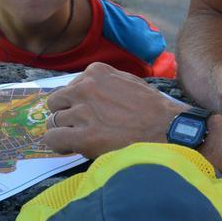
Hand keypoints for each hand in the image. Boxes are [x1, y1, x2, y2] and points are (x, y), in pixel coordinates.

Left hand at [44, 62, 186, 158]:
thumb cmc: (153, 109)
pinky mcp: (83, 136)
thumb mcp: (128, 82)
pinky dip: (57, 145)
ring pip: (53, 121)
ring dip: (64, 131)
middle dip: (65, 115)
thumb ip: (104, 83)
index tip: (87, 114)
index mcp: (95, 72)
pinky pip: (53, 138)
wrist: (168, 130)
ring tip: (79, 139)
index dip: (76, 103)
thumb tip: (87, 91)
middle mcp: (85, 88)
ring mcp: (83, 112)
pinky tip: (69, 148)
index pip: (70, 87)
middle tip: (79, 127)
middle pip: (56, 102)